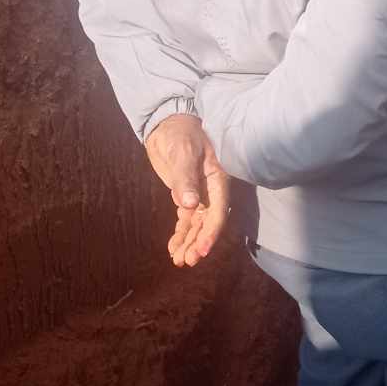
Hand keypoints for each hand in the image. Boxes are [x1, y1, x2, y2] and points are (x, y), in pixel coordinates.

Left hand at [145, 114, 230, 267]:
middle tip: (187, 261)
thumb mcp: (183, 152)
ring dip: (189, 242)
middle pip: (208, 223)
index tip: (201, 251)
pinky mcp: (186, 196)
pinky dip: (180, 234)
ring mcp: (199, 194)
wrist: (168, 125)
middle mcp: (212, 191)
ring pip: (196, 225)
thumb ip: (185, 178)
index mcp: (218, 179)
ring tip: (179, 260)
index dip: (210, 233)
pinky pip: (186, 220)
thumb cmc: (180, 132)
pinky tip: (173, 248)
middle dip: (198, 243)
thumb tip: (188, 205)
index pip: (217, 211)